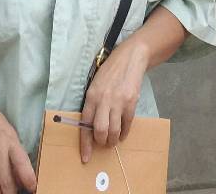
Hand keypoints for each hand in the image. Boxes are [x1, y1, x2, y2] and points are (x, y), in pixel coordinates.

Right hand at [0, 95, 36, 193]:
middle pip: (7, 183)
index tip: (33, 188)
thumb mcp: (10, 132)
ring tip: (5, 193)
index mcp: (11, 143)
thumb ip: (15, 151)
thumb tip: (21, 172)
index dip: (29, 180)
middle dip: (13, 193)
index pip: (22, 165)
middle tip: (17, 193)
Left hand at [80, 36, 150, 162]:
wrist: (130, 57)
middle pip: (100, 130)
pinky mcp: (131, 101)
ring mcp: (118, 101)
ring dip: (113, 140)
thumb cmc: (110, 71)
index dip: (85, 143)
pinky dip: (124, 132)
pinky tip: (123, 132)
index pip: (85, 124)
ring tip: (113, 140)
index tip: (85, 157)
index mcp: (91, 96)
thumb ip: (93, 103)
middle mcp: (104, 99)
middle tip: (103, 143)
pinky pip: (127, 123)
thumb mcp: (96, 84)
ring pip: (114, 130)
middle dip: (101, 142)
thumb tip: (90, 126)